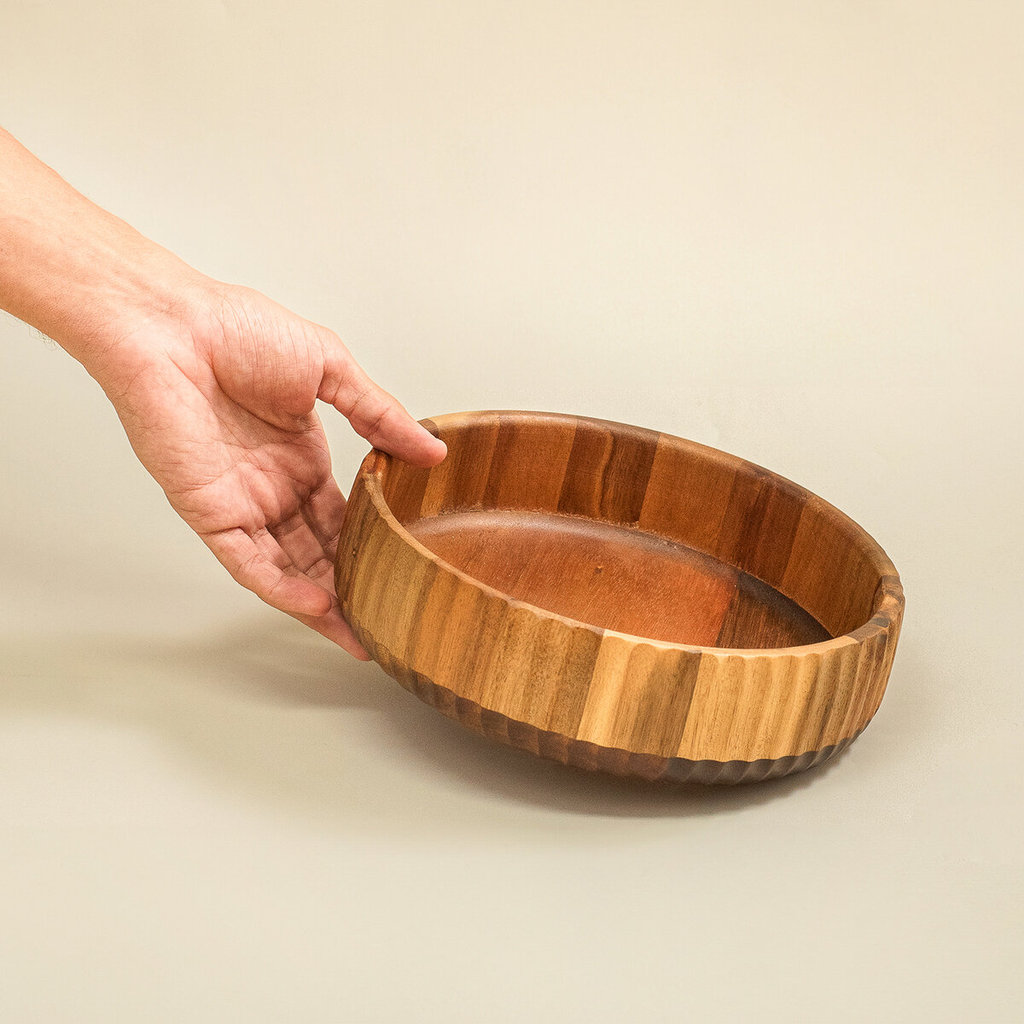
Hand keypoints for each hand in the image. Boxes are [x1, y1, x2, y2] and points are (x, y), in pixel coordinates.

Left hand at [94, 281, 445, 656]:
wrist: (171, 326)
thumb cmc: (235, 330)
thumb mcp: (330, 368)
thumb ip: (379, 414)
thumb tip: (432, 450)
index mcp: (300, 454)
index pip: (342, 515)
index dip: (371, 545)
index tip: (402, 569)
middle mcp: (272, 486)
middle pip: (319, 551)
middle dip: (351, 587)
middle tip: (386, 618)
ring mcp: (242, 502)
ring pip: (288, 568)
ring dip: (323, 602)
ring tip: (361, 632)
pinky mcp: (210, 513)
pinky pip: (249, 562)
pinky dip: (283, 587)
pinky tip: (319, 607)